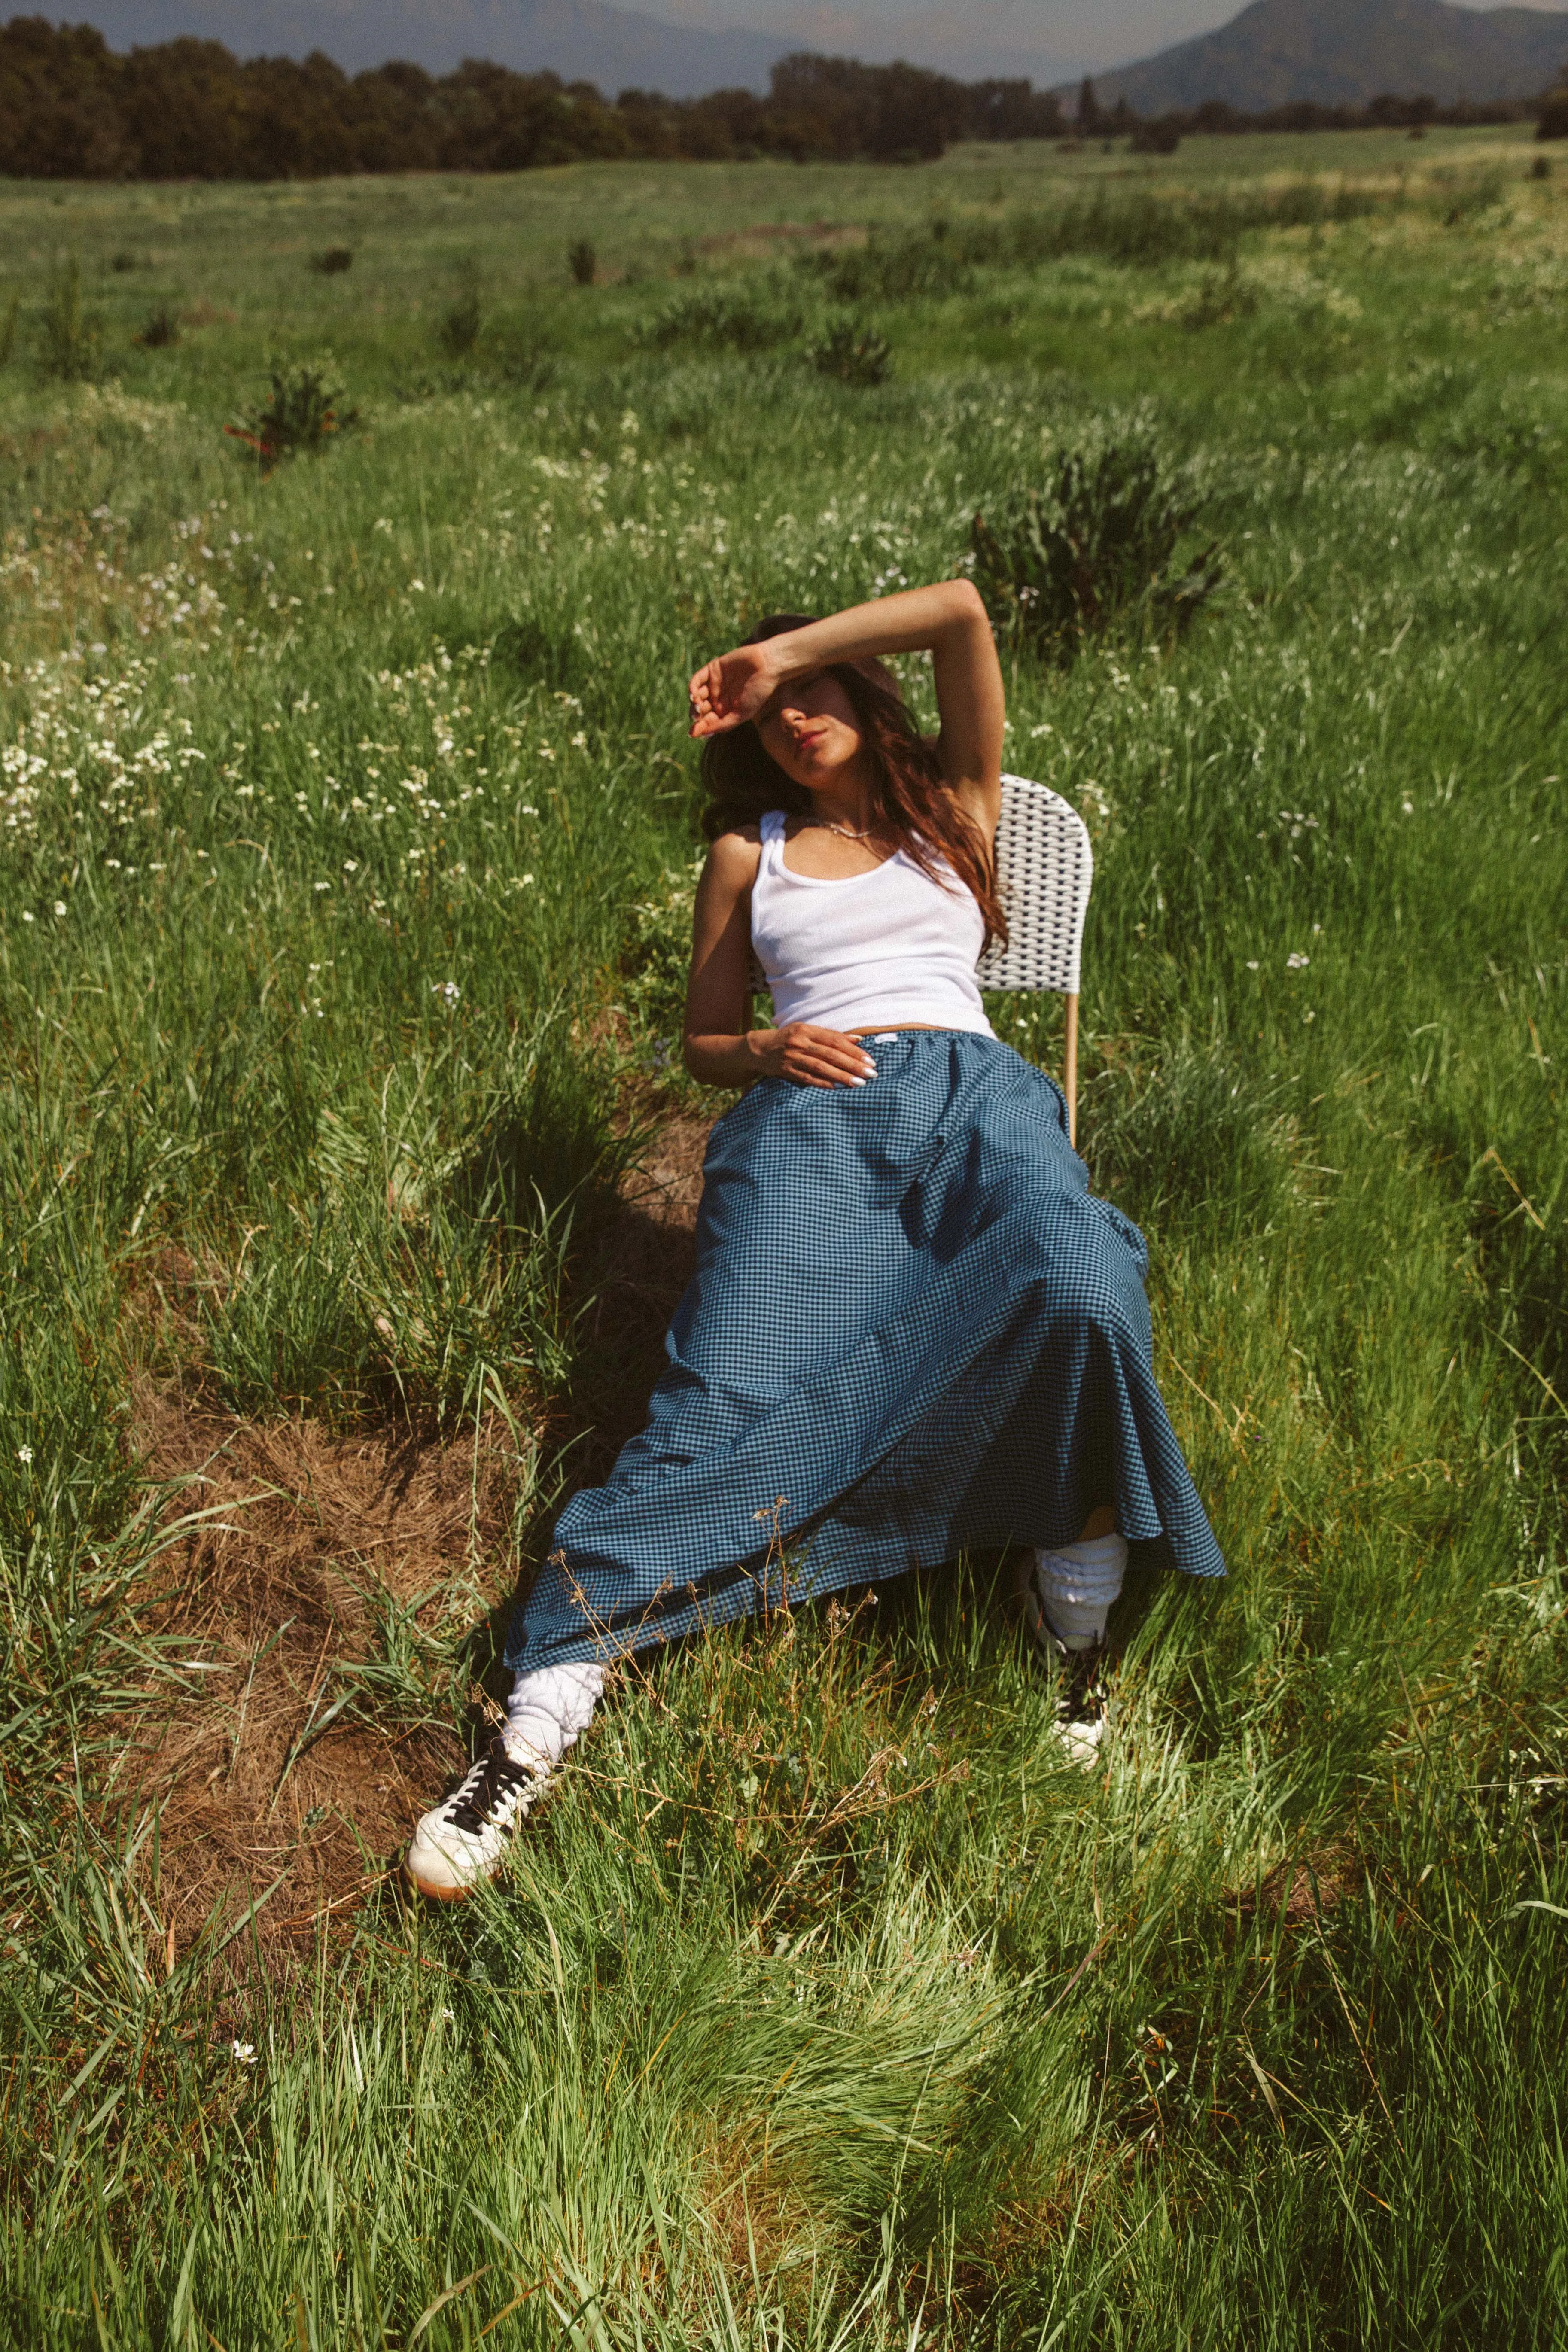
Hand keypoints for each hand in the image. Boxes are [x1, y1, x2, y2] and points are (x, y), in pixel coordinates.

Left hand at [688, 641, 782, 737]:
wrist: (767, 666)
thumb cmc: (758, 693)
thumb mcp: (741, 714)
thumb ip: (723, 725)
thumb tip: (703, 734)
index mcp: (726, 710)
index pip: (708, 721)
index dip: (700, 728)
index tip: (693, 733)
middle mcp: (718, 698)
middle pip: (700, 710)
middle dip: (696, 716)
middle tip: (697, 718)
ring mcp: (714, 683)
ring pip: (696, 696)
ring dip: (694, 703)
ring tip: (698, 707)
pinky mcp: (713, 669)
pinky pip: (697, 679)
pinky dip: (693, 688)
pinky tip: (694, 695)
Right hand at [748, 1024, 877, 1089]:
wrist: (759, 1049)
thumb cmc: (789, 1039)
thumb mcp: (807, 1032)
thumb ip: (831, 1036)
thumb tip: (858, 1039)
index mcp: (806, 1029)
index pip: (835, 1039)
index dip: (854, 1050)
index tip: (870, 1060)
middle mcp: (799, 1042)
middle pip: (831, 1054)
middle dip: (853, 1064)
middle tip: (871, 1073)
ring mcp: (792, 1057)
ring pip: (821, 1067)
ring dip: (842, 1076)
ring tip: (859, 1083)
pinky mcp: (786, 1071)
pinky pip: (808, 1078)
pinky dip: (824, 1083)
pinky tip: (838, 1088)